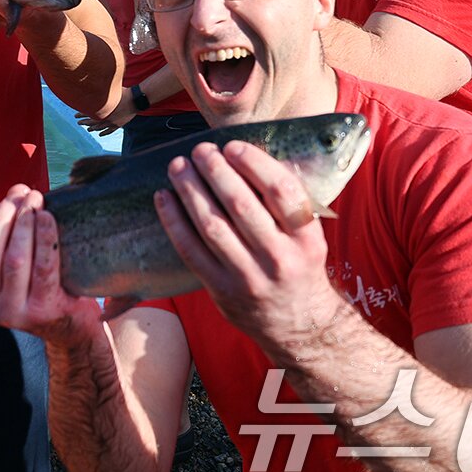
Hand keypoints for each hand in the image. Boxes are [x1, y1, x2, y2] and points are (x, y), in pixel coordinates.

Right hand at [0, 185, 102, 346]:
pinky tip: (48, 218)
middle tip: (24, 194)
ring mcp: (13, 314)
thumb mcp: (14, 267)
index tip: (0, 201)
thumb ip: (6, 236)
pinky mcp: (41, 313)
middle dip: (5, 215)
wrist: (73, 329)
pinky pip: (43, 268)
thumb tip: (17, 192)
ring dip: (24, 223)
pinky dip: (45, 238)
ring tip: (36, 200)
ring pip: (13, 259)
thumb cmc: (43, 285)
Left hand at [76, 87, 137, 134]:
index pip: (88, 113)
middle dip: (85, 122)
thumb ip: (101, 90)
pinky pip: (109, 131)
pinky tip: (100, 134)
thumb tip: (92, 82)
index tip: (75, 115)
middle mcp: (106, 117)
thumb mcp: (110, 90)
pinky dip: (104, 132)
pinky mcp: (118, 125)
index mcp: (102, 109)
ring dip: (93, 128)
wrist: (135, 100)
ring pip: (100, 127)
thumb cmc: (123, 93)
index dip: (81, 114)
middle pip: (92, 121)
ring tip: (88, 129)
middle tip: (79, 123)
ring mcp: (112, 122)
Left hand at [154, 141, 340, 342]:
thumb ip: (285, 203)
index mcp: (306, 238)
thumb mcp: (307, 236)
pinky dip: (174, 221)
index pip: (282, 192)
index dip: (254, 164)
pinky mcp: (221, 291)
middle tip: (200, 150)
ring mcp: (248, 278)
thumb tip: (245, 155)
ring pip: (212, 225)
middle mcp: (279, 258)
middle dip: (215, 171)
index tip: (233, 146)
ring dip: (190, 191)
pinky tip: (164, 197)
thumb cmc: (298, 265)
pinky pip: (191, 250)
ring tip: (178, 166)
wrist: (299, 325)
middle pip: (241, 206)